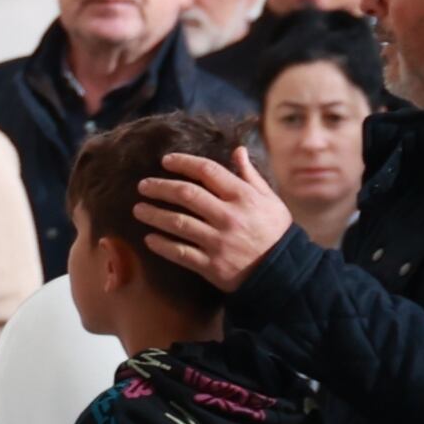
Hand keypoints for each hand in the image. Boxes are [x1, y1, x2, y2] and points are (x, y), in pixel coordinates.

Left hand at [136, 147, 295, 291]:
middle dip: (160, 187)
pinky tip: (149, 238)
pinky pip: (180, 252)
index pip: (207, 171)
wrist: (285, 272)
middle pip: (186, 194)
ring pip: (177, 223)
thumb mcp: (269, 199)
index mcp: (243, 197)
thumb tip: (238, 150)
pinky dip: (161, 245)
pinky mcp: (212, 265)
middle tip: (143, 186)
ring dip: (154, 214)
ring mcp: (219, 242)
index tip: (166, 161)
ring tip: (138, 209)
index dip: (183, 163)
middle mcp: (229, 216)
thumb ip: (250, 175)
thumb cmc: (275, 231)